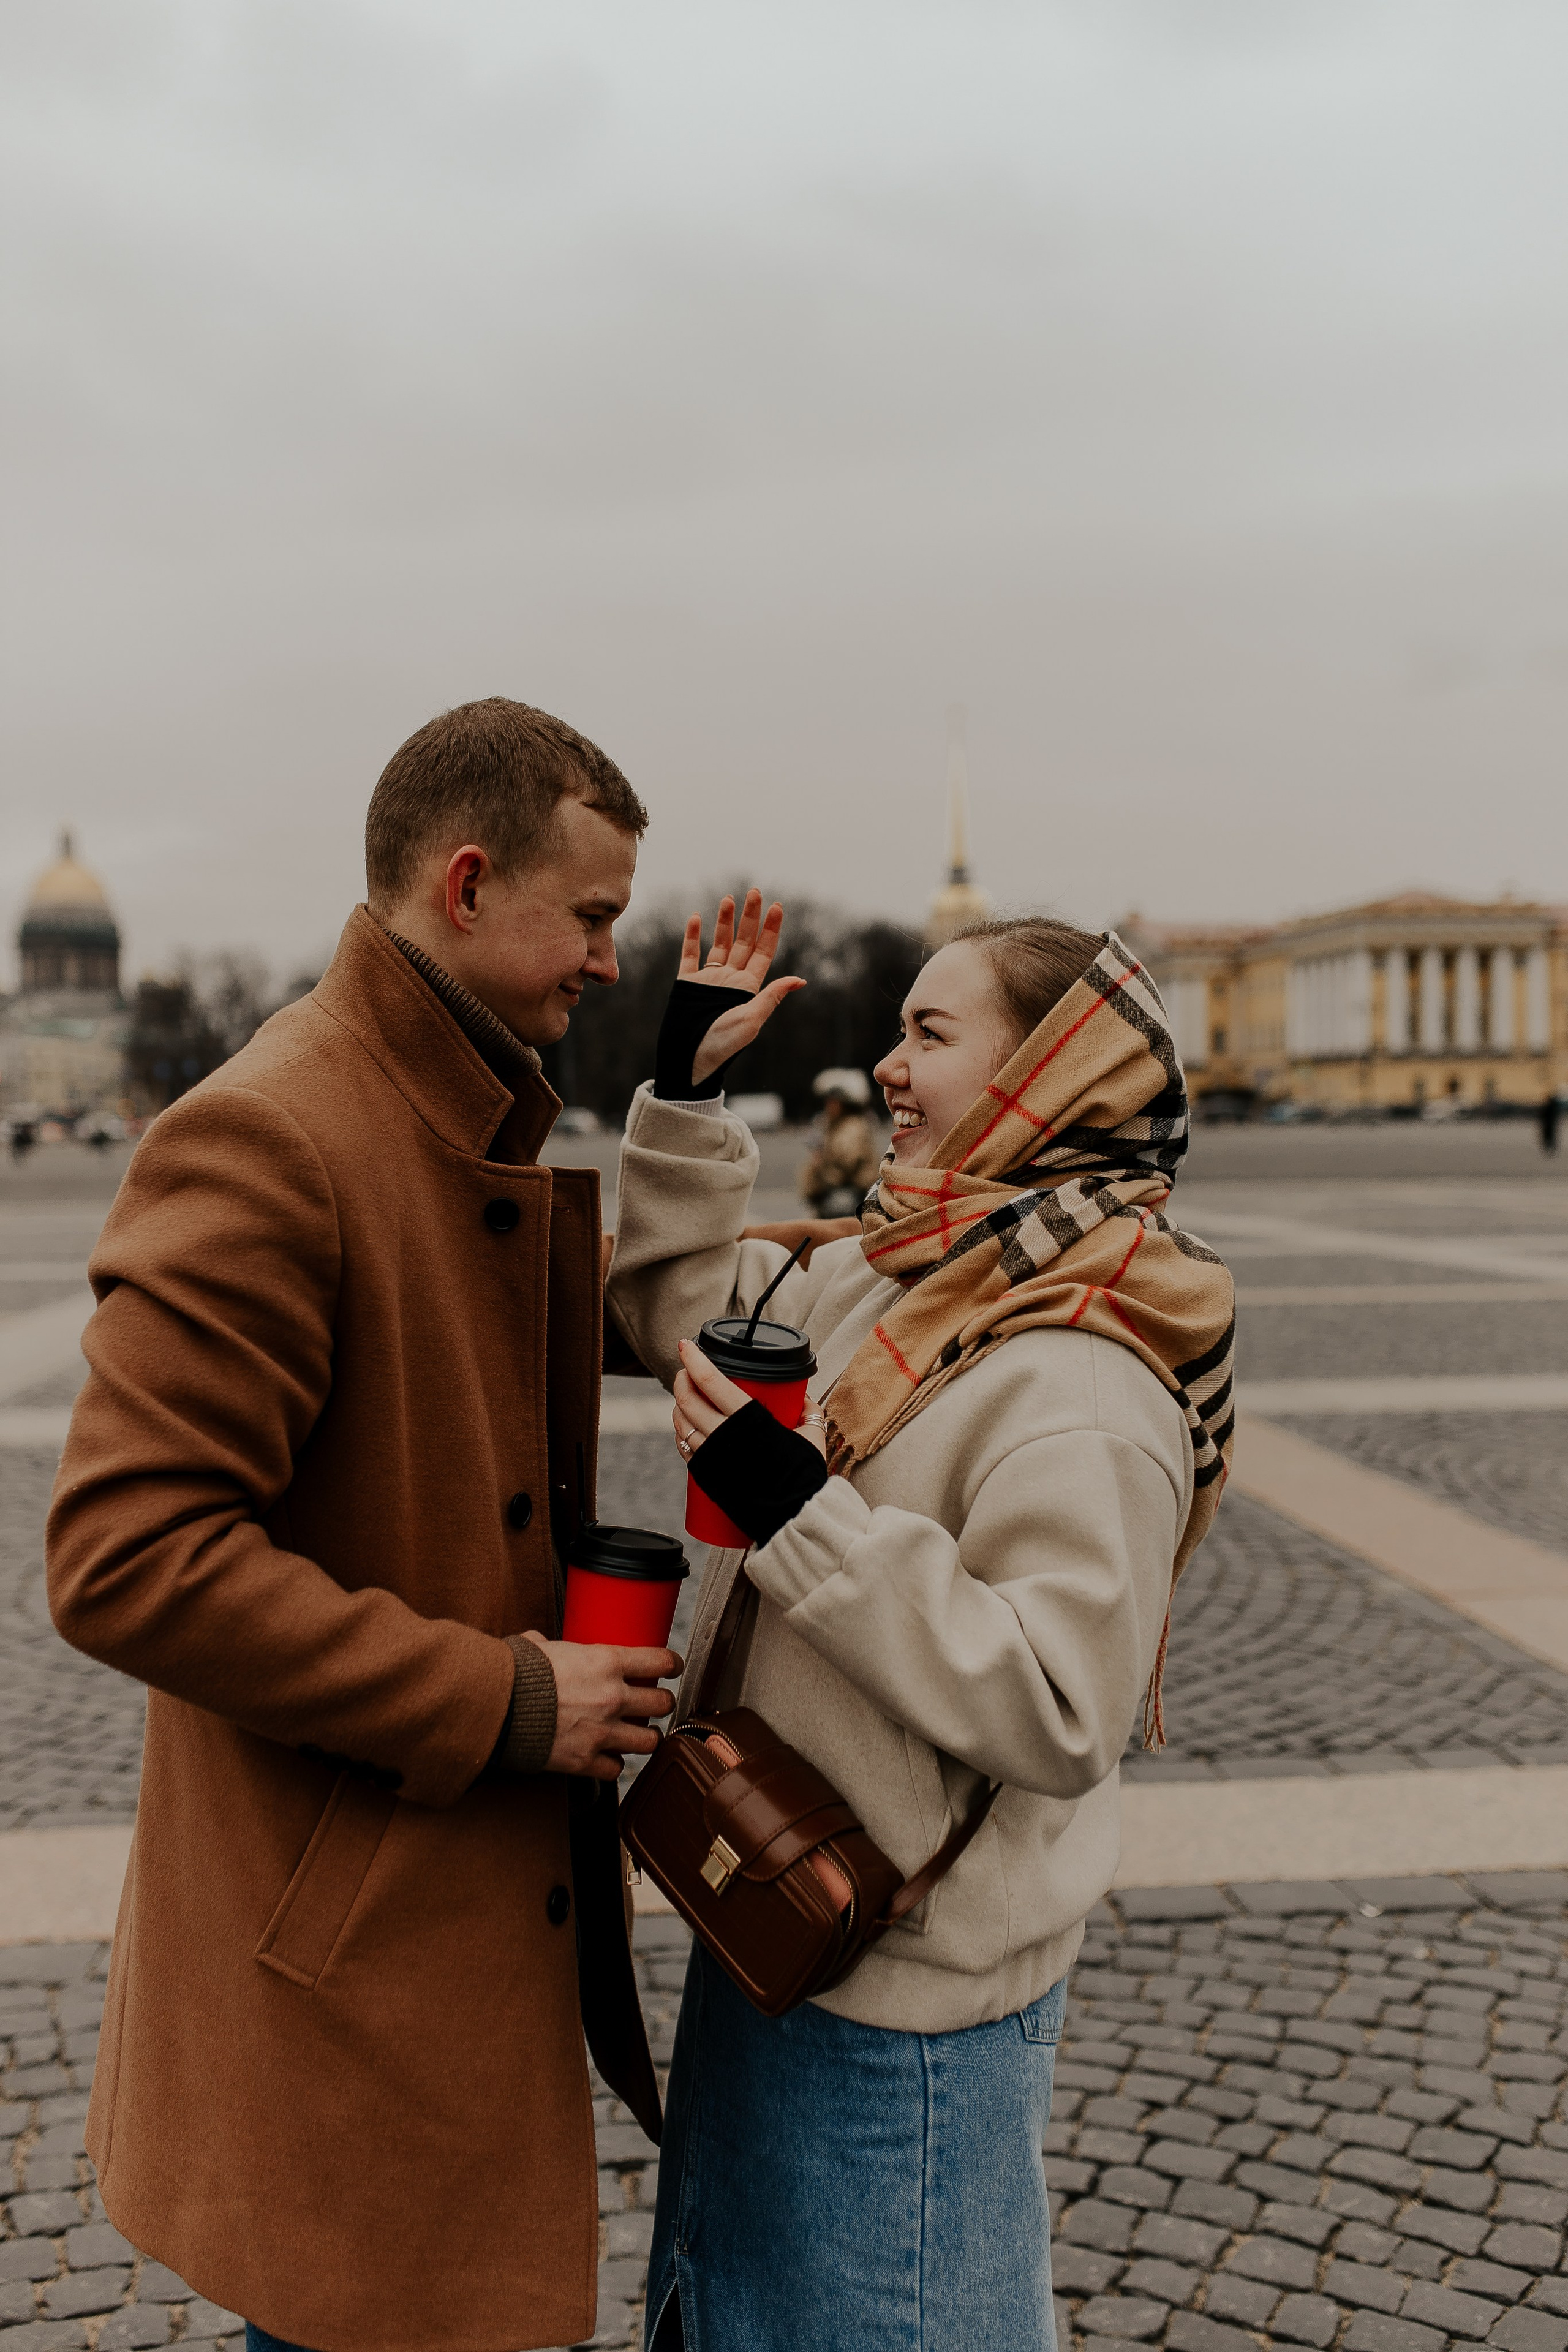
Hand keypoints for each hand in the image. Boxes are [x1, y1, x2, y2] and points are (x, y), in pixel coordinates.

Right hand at [521, 1631, 682, 1781]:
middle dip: (661, 1703)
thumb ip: (549, 1645)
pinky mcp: (585, 1760)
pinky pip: (615, 1769)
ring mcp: (602, 1732)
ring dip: (645, 1738)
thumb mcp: (539, 1646)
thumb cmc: (516, 1672)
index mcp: (606, 1661)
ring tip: (638, 1735)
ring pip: (649, 1741)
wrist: (496, 1708)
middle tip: (654, 1703)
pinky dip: (613, 1765)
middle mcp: (613, 1697)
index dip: (671, 1664)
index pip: (659, 1660)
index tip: (672, 1667)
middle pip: (662, 1703)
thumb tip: (540, 1643)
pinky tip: (607, 1757)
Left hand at [673, 1337, 827, 1463]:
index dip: (694, 1359)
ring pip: (681, 1423)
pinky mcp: (706, 1477)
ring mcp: (711, 1457)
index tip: (685, 1345)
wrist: (794, 1518)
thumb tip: (803, 1400)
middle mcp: (723, 1435)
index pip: (710, 1380)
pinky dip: (681, 1433)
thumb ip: (808, 1413)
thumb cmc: (804, 1476)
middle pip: (688, 1399)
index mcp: (749, 1419)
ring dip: (678, 1406)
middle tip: (686, 1371)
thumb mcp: (812, 1436)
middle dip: (682, 1379)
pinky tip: (686, 1428)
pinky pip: (684, 1448)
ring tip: (686, 1398)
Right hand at [678, 889, 805, 1085]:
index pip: (764, 951)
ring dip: (724, 921)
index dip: (771, 929)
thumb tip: (800, 980)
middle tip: (755, 891)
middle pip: (743, 941)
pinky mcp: (687, 983)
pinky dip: (692, 935)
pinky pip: (690, 954)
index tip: (777, 906)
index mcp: (749, 988)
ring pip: (718, 943)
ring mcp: (709, 980)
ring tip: (729, 898)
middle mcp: (731, 980)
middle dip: (750, 916)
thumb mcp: (752, 1020)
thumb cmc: (723, 1045)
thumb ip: (772, 996)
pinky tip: (697, 917)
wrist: (690, 1059)